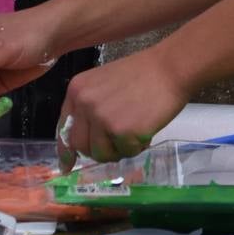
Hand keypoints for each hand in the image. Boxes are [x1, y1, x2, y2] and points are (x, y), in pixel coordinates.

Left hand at [56, 48, 190, 169]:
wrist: (169, 68)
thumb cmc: (142, 74)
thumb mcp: (104, 84)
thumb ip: (90, 107)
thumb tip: (83, 141)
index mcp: (77, 90)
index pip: (64, 128)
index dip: (66, 150)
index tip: (67, 166)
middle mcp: (84, 104)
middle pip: (81, 145)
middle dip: (98, 150)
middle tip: (116, 143)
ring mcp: (102, 118)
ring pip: (102, 153)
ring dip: (119, 149)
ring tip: (134, 132)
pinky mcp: (122, 131)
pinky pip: (125, 152)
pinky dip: (137, 147)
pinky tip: (145, 129)